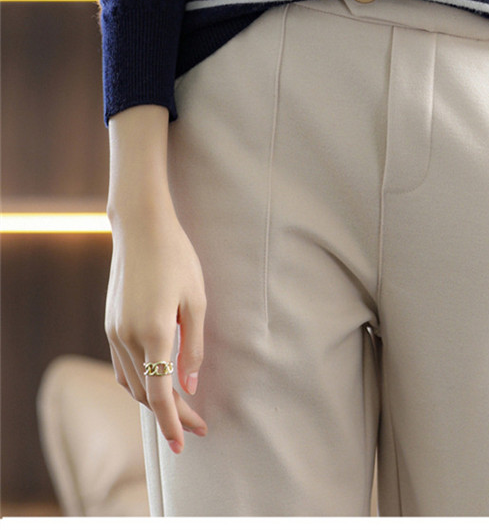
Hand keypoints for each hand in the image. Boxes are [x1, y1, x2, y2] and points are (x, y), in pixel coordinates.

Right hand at [106, 203, 207, 453]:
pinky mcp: (110, 323)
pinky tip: (156, 382)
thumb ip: (194, 348)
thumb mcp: (197, 301)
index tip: (186, 443)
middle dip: (171, 415)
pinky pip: (122, 365)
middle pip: (147, 393)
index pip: (161, 395)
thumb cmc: (177, 258)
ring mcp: (114, 331)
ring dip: (154, 399)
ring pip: (132, 382)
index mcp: (154, 334)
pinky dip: (138, 381)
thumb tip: (190, 388)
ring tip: (180, 408)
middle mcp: (128, 338)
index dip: (174, 422)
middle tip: (197, 425)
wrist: (140, 227)